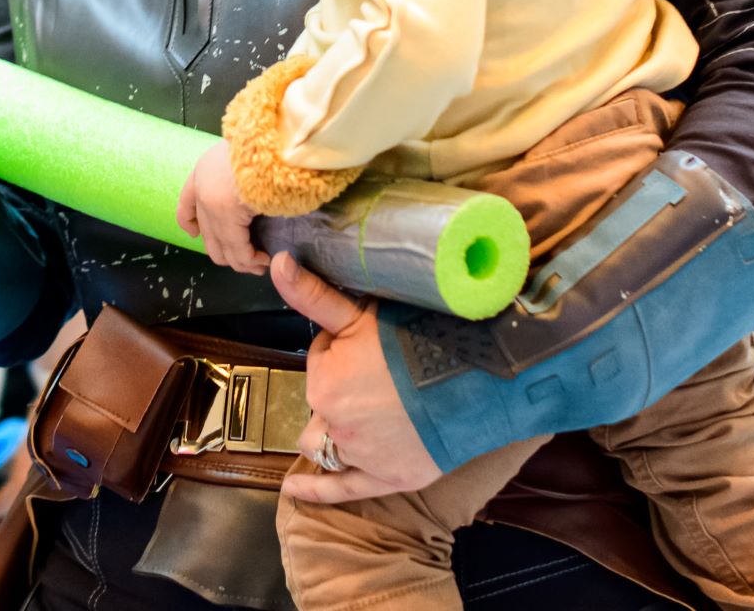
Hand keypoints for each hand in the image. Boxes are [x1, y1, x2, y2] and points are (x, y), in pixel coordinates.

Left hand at [177, 143, 268, 275]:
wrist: (277, 136)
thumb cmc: (268, 146)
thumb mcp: (245, 159)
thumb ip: (237, 180)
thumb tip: (246, 205)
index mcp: (203, 171)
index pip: (185, 205)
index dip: (190, 223)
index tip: (196, 234)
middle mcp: (201, 188)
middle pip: (207, 235)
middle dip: (227, 252)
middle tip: (251, 260)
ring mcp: (211, 202)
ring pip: (221, 248)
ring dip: (241, 261)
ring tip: (260, 264)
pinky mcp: (226, 214)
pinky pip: (238, 250)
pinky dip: (251, 260)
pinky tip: (264, 260)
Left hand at [269, 251, 442, 502]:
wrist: (476, 380)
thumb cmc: (417, 341)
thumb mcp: (360, 314)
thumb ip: (313, 294)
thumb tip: (278, 263)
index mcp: (323, 383)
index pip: (320, 361)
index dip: (341, 348)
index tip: (369, 342)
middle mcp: (335, 424)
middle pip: (322, 403)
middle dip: (338, 389)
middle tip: (375, 375)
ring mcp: (360, 456)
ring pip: (328, 443)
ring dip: (333, 430)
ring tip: (352, 418)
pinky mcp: (388, 479)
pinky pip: (340, 489)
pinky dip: (314, 491)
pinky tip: (292, 490)